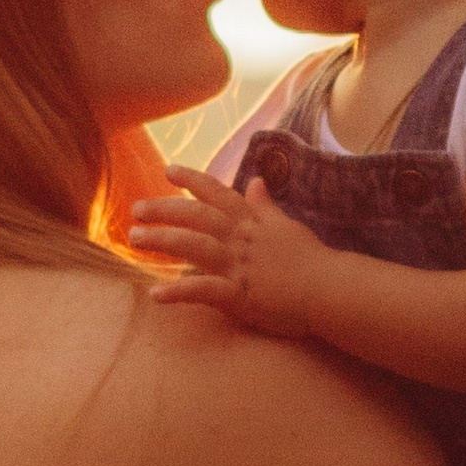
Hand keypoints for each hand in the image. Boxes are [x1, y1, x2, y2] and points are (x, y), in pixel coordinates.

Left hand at [127, 165, 333, 338]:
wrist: (330, 289)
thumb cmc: (311, 259)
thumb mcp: (286, 225)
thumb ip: (264, 206)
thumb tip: (255, 181)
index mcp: (251, 221)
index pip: (217, 193)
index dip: (192, 179)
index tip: (168, 170)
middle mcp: (240, 239)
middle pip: (196, 217)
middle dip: (164, 210)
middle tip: (136, 209)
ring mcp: (238, 266)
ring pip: (193, 247)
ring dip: (162, 242)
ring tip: (134, 240)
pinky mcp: (239, 295)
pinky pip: (203, 291)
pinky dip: (178, 293)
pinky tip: (156, 295)